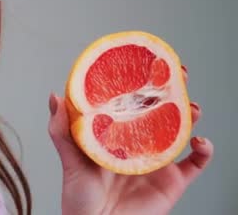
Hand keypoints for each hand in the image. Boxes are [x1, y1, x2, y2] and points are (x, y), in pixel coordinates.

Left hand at [48, 66, 213, 214]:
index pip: (131, 102)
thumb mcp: (68, 158)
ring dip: (190, 114)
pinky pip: (196, 163)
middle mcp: (138, 142)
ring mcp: (157, 160)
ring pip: (181, 130)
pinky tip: (200, 140)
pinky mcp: (172, 181)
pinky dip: (206, 150)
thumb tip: (55, 96)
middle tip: (177, 76)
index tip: (147, 63)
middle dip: (171, 91)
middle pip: (160, 110)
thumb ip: (61, 129)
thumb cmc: (79, 197)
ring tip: (191, 106)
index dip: (141, 83)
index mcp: (115, 133)